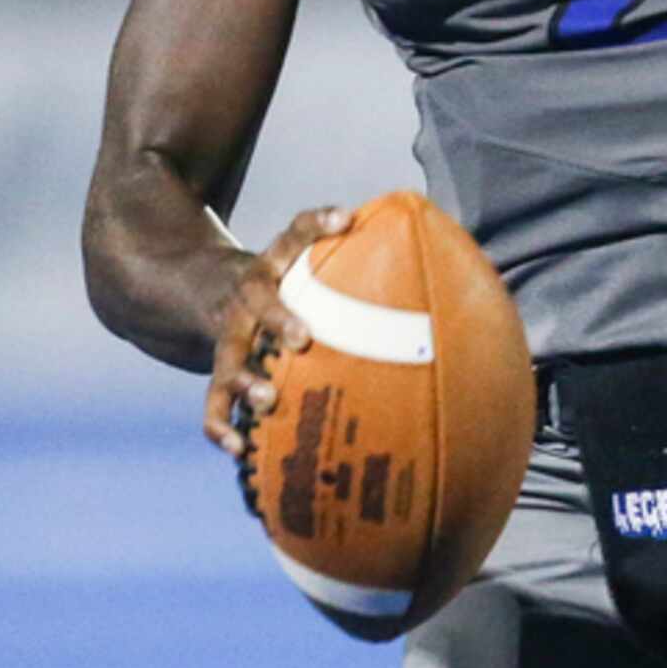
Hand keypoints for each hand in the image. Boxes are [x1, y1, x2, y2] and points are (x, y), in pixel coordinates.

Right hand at [201, 205, 349, 457]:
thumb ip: (368, 256)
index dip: (319, 221)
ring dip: (246, 379)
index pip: (298, 231)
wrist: (219, 290)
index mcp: (281, 260)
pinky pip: (212, 402)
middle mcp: (251, 294)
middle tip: (303, 338)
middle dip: (279, 318)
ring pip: (229, 357)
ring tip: (267, 400)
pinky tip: (241, 449)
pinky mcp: (218, 371)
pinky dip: (221, 426)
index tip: (345, 218)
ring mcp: (229, 334)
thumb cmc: (298, 280)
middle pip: (259, 300)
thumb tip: (454, 266)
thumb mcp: (317, 258)